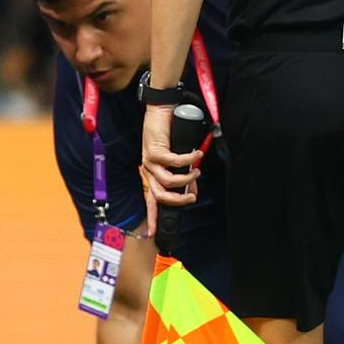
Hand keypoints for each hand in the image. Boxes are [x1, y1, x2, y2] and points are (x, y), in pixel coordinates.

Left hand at [139, 104, 202, 236]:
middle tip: (192, 197)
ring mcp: (149, 161)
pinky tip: (197, 155)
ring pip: (167, 182)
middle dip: (177, 200)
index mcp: (150, 173)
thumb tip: (192, 191)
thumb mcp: (175, 158)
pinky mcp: (154, 150)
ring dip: (186, 180)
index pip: (149, 200)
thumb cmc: (168, 134)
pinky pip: (174, 162)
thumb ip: (182, 175)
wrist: (160, 110)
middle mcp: (147, 169)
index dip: (151, 217)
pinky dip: (189, 161)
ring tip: (196, 172)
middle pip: (159, 196)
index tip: (153, 233)